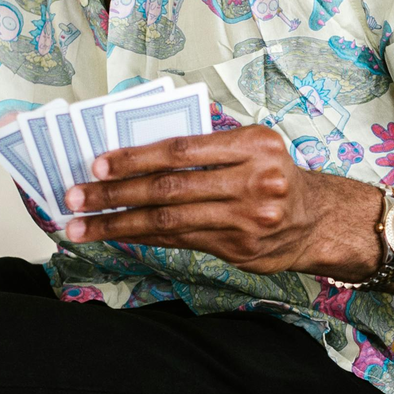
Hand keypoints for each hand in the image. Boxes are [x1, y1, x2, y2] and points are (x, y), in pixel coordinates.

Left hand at [66, 127, 377, 277]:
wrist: (317, 219)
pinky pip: (181, 241)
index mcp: (255, 144)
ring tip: (82, 226)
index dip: (135, 158)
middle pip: (169, 187)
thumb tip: (135, 158)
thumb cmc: (272, 174)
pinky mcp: (239, 249)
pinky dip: (144, 238)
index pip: (182, 150)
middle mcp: (255, 182)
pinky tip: (117, 235)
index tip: (97, 164)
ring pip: (169, 221)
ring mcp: (248, 219)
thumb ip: (206, 150)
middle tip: (75, 197)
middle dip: (115, 193)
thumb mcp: (252, 148)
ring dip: (119, 224)